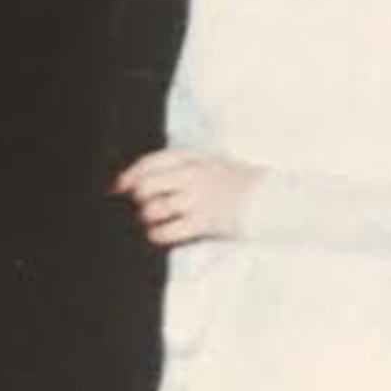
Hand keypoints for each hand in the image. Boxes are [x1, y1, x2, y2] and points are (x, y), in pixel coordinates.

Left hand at [117, 147, 259, 245]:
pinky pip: (168, 230)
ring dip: (147, 216)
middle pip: (147, 186)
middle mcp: (194, 176)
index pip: (152, 161)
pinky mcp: (204, 222)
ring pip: (154, 208)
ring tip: (153, 219)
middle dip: (139, 197)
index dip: (130, 174)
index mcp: (195, 157)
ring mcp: (199, 199)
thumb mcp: (211, 161)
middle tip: (144, 205)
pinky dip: (157, 233)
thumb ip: (180, 166)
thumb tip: (137, 181)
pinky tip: (159, 232)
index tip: (119, 185)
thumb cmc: (237, 182)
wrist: (271, 198)